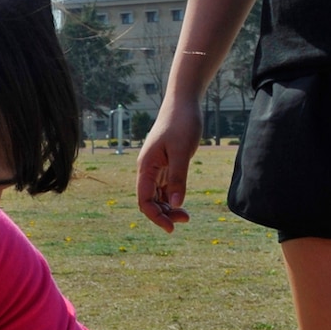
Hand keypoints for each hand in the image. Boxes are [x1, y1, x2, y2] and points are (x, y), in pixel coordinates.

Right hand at [137, 95, 203, 232]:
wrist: (183, 101)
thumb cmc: (182, 122)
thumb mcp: (182, 151)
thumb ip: (178, 178)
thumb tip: (175, 203)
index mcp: (146, 167)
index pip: (144, 200)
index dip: (155, 216)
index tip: (171, 227)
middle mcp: (147, 170)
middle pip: (149, 201)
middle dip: (164, 214)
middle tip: (186, 219)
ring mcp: (156, 168)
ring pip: (157, 196)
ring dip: (168, 208)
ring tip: (186, 215)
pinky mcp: (165, 165)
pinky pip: (164, 188)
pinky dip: (171, 198)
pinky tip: (181, 203)